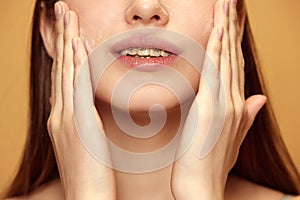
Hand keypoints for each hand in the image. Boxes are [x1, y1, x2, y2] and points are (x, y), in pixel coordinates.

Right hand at [47, 2, 115, 199]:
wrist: (86, 198)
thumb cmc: (91, 173)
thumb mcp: (86, 143)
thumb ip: (85, 124)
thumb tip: (89, 111)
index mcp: (63, 119)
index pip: (64, 79)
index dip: (65, 54)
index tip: (70, 32)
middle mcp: (60, 114)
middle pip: (62, 68)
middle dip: (62, 38)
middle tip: (62, 12)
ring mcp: (66, 117)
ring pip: (67, 71)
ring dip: (68, 41)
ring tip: (68, 16)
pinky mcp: (78, 123)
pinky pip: (77, 86)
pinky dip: (76, 64)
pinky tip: (78, 44)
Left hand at [171, 0, 266, 198]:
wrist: (201, 188)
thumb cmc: (210, 164)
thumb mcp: (231, 138)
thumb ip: (246, 117)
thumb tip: (260, 98)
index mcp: (236, 106)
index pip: (235, 65)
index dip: (235, 40)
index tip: (232, 19)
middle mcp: (234, 101)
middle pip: (234, 55)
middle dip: (233, 25)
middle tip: (231, 0)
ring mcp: (224, 104)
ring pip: (226, 58)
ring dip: (226, 27)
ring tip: (226, 3)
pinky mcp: (210, 108)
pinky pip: (213, 71)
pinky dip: (216, 48)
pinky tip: (216, 29)